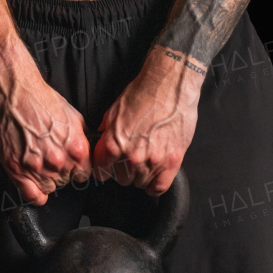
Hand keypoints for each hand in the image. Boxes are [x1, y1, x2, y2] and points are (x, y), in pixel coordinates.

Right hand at [0, 69, 91, 206]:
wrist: (15, 94)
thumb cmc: (41, 100)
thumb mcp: (74, 116)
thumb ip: (81, 138)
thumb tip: (87, 149)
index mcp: (76, 149)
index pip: (84, 174)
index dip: (77, 169)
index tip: (71, 166)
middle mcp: (58, 161)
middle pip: (66, 181)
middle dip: (61, 172)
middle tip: (51, 158)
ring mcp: (37, 167)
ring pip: (49, 188)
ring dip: (46, 179)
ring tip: (40, 163)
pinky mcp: (17, 169)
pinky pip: (32, 195)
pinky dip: (35, 195)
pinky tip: (34, 187)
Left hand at [93, 48, 203, 194]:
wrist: (169, 85)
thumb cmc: (142, 93)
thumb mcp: (114, 111)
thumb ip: (106, 132)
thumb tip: (101, 143)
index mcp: (113, 144)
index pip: (102, 172)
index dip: (105, 169)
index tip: (109, 168)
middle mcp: (131, 156)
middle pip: (122, 180)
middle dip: (124, 171)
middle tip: (130, 160)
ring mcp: (152, 161)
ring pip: (140, 183)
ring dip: (140, 176)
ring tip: (144, 162)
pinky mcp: (172, 161)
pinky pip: (159, 187)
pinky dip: (155, 185)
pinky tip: (154, 178)